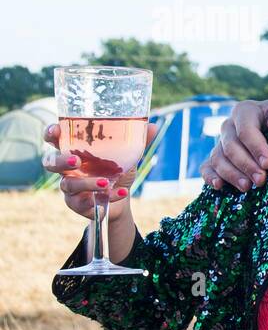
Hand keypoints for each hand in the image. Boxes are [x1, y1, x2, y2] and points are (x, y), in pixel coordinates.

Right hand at [42, 122, 158, 220]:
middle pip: (51, 162)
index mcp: (74, 149)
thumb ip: (137, 141)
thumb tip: (154, 126)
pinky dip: (104, 198)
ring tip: (105, 183)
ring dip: (86, 183)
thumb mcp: (127, 155)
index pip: (55, 139)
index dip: (51, 133)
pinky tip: (119, 194)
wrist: (121, 197)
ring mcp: (69, 186)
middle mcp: (67, 168)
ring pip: (68, 185)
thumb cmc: (116, 169)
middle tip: (76, 160)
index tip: (56, 131)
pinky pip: (83, 202)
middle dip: (60, 160)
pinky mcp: (76, 203)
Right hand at [199, 96, 267, 190]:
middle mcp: (230, 126)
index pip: (245, 130)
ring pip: (218, 158)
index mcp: (245, 111)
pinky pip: (207, 166)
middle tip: (261, 180)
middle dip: (246, 165)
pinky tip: (219, 186)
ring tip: (247, 187)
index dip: (255, 147)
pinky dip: (210, 176)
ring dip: (231, 174)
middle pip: (231, 147)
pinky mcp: (218, 158)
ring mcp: (222, 143)